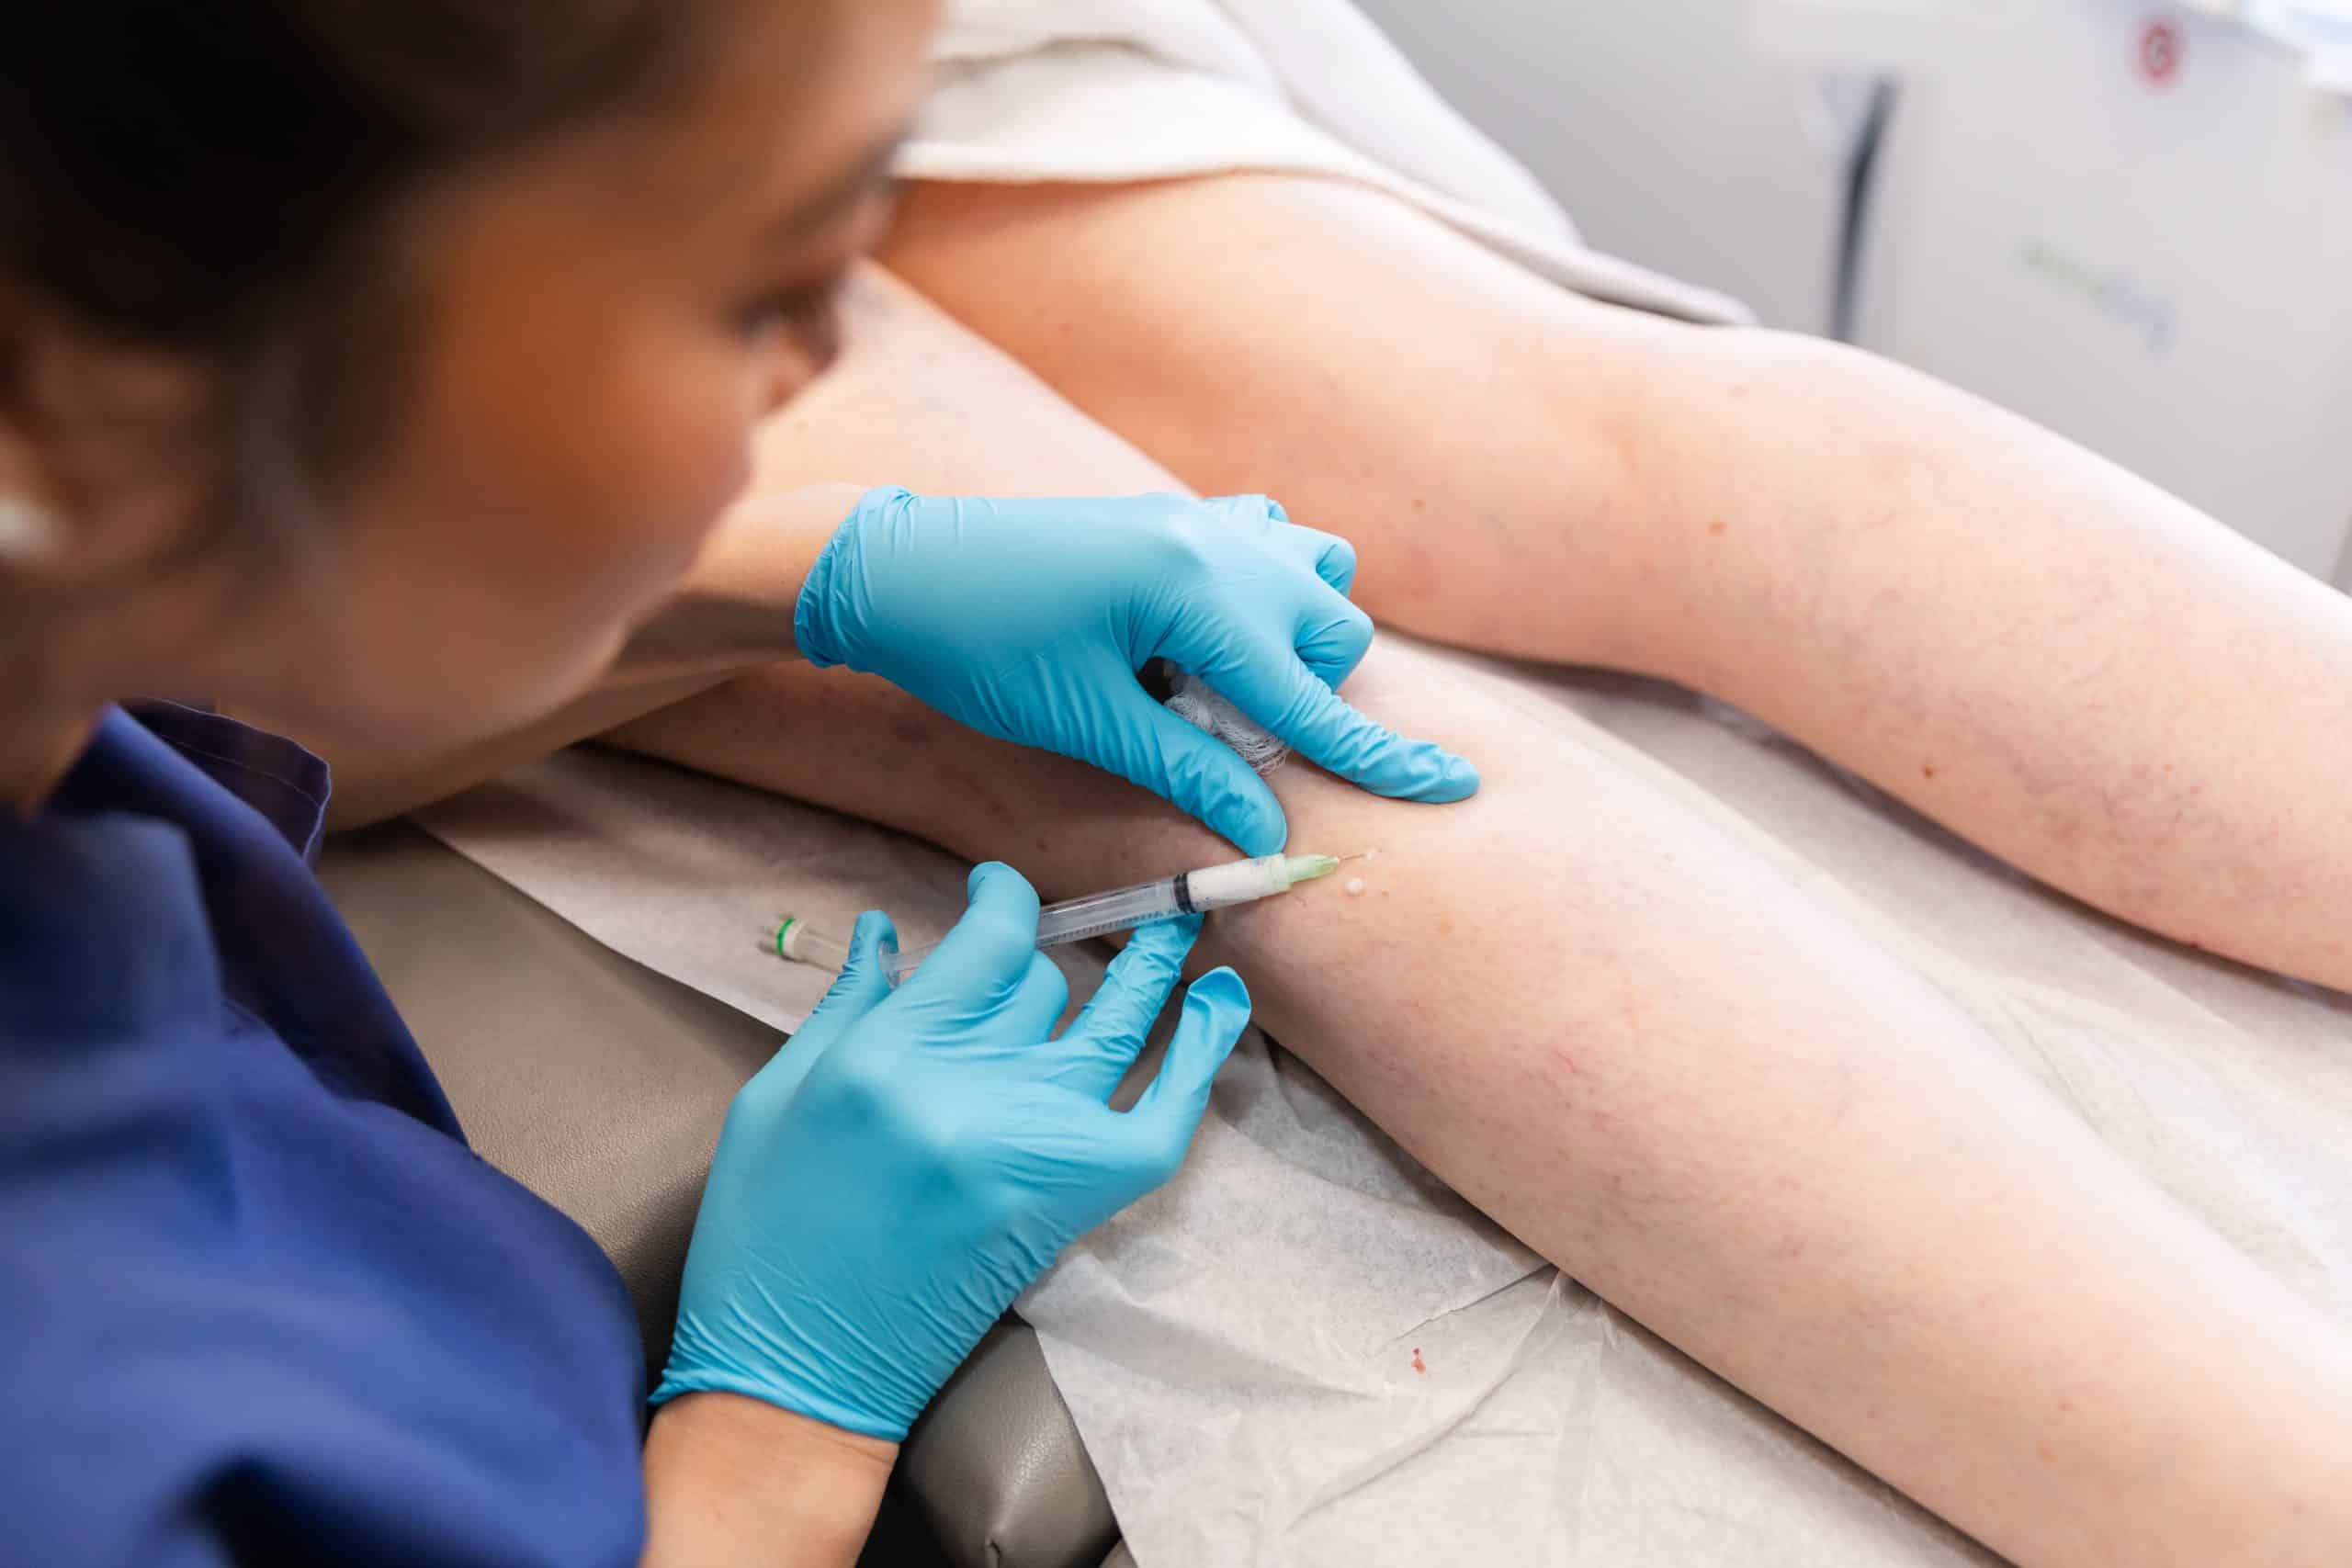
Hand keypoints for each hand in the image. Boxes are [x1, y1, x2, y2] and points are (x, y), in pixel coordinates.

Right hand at [653, 863, 1249, 1438]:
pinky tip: (1220, 999)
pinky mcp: (1070, 1201)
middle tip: (1041, 947)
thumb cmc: (765, 1235)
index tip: (999, 891)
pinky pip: (1161, 1116)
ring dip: (1153, 961)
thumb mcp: (775, 1099)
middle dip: (1041, 956)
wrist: (800, 1372)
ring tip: (1179, 917)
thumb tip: (891, 930)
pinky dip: (1200, 1055)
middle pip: (1042, 982)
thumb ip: (844, 1006)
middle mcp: (967, 1090)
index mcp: (884, 1057)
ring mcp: (1031, 1146)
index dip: (1004, 898)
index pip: (985, 942)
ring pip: (1114, 1021)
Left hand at [793, 488, 1478, 853]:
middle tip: (1223, 736)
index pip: (1310, 697)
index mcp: (1199, 592)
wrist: (892, 567)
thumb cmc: (978, 649)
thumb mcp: (1086, 723)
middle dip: (1306, 694)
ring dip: (1292, 635)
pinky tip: (1202, 631)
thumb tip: (1269, 831)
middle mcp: (1217, 541)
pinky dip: (1262, 589)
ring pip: (1310, 575)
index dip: (1382, 756)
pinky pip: (1264, 539)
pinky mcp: (1168, 515)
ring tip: (1217, 682)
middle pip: (1330, 629)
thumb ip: (1187, 770)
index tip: (1453, 787)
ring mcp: (1196, 518)